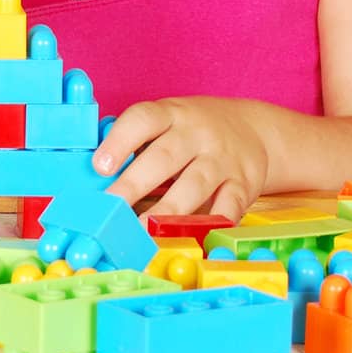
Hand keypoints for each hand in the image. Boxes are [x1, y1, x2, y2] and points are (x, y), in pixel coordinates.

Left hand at [93, 96, 269, 220]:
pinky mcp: (243, 185)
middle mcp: (197, 134)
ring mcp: (222, 160)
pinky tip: (190, 238)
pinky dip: (210, 225)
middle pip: (164, 158)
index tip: (99, 167)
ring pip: (194, 185)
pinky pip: (228, 207)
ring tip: (141, 229)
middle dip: (135, 184)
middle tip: (111, 206)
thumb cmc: (193, 129)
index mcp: (171, 114)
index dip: (119, 142)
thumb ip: (138, 140)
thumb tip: (97, 171)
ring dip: (166, 210)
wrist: (254, 129)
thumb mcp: (168, 119)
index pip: (142, 120)